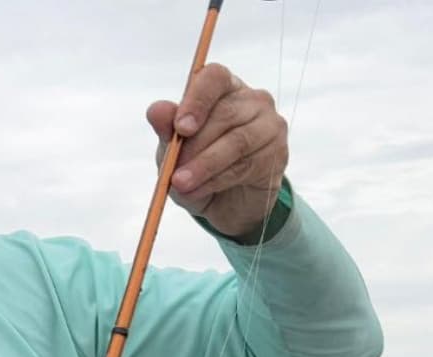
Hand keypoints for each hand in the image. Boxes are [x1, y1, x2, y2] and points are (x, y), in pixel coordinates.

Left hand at [147, 63, 287, 240]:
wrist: (224, 203)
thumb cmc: (196, 167)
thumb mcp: (173, 152)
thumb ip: (166, 131)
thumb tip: (155, 110)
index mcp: (223, 90)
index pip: (214, 77)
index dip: (197, 99)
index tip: (181, 128)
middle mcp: (251, 100)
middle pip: (224, 114)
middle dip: (194, 147)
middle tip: (173, 173)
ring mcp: (269, 124)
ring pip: (236, 141)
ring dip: (204, 166)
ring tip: (181, 184)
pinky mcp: (277, 152)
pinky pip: (246, 165)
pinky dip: (217, 180)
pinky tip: (200, 191)